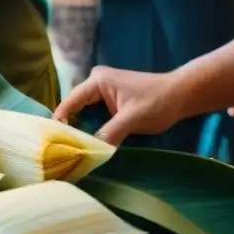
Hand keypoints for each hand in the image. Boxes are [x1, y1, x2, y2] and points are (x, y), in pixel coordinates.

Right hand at [52, 66, 185, 145]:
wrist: (180, 96)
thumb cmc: (158, 100)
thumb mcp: (133, 117)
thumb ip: (111, 132)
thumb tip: (91, 152)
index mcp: (96, 81)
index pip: (70, 102)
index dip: (61, 120)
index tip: (54, 141)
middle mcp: (94, 84)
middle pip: (73, 108)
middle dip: (67, 127)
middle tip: (60, 150)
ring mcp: (101, 94)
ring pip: (82, 114)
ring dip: (78, 130)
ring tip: (68, 150)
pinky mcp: (108, 104)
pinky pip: (92, 117)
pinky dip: (89, 130)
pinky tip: (84, 145)